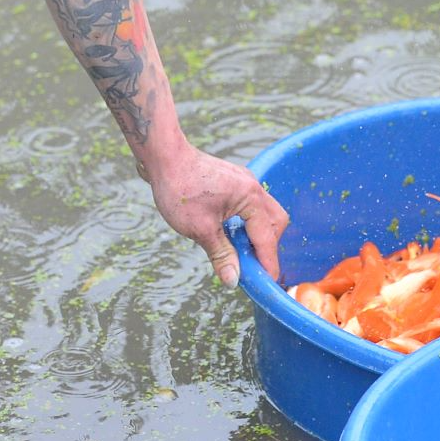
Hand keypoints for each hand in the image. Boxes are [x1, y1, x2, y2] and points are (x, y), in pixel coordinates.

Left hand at [144, 144, 286, 285]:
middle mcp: (253, 187)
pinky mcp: (234, 181)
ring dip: (258, 234)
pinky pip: (252, 205)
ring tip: (241, 251)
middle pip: (275, 222)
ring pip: (265, 212)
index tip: (268, 283)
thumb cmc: (179, 189)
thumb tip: (233, 281)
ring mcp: (244, 182)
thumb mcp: (200, 229)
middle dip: (268, 246)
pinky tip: (231, 232)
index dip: (268, 263)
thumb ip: (221, 255)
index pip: (266, 238)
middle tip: (255, 266)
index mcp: (250, 198)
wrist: (164, 157)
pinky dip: (248, 222)